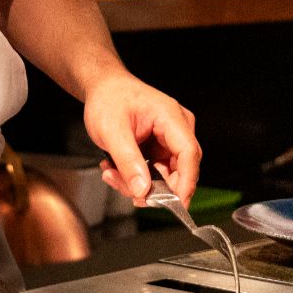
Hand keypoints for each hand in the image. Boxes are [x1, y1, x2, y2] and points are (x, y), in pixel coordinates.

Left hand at [83, 75, 200, 204]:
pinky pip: (156, 171)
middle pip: (180, 169)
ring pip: (165, 175)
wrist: (103, 87)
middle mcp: (177, 127)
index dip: (185, 182)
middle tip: (126, 189)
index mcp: (171, 117)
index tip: (175, 204)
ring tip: (111, 172)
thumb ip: (127, 162)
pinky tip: (115, 168)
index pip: (189, 154)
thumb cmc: (108, 99)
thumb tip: (143, 191)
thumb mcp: (112, 131)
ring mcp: (170, 138)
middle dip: (153, 186)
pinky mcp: (161, 147)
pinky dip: (135, 175)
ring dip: (138, 182)